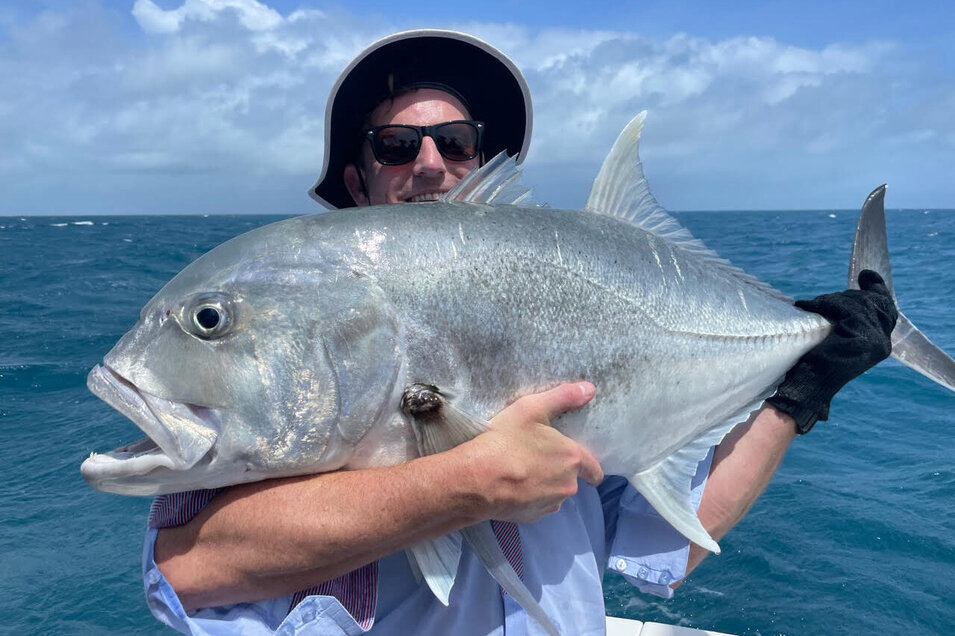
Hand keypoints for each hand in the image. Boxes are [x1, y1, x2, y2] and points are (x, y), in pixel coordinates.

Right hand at [463, 382, 602, 522]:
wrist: (477, 479)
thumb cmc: (505, 440)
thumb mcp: (531, 408)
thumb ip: (563, 397)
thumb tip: (590, 388)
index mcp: (572, 459)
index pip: (594, 470)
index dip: (591, 469)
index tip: (587, 469)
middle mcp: (567, 485)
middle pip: (571, 479)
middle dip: (559, 471)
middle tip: (536, 458)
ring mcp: (550, 504)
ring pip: (554, 494)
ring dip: (544, 485)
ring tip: (521, 472)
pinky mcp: (532, 517)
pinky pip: (537, 506)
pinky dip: (529, 498)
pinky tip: (513, 487)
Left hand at [767, 269, 897, 432]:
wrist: (806, 385)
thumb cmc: (813, 365)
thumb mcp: (836, 338)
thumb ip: (848, 322)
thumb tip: (852, 294)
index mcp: (879, 343)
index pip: (886, 309)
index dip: (876, 289)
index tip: (866, 276)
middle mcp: (882, 343)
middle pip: (871, 302)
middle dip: (844, 296)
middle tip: (819, 302)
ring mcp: (875, 342)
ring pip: (856, 303)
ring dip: (830, 300)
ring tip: (812, 306)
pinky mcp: (863, 340)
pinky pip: (844, 310)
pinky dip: (823, 304)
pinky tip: (807, 306)